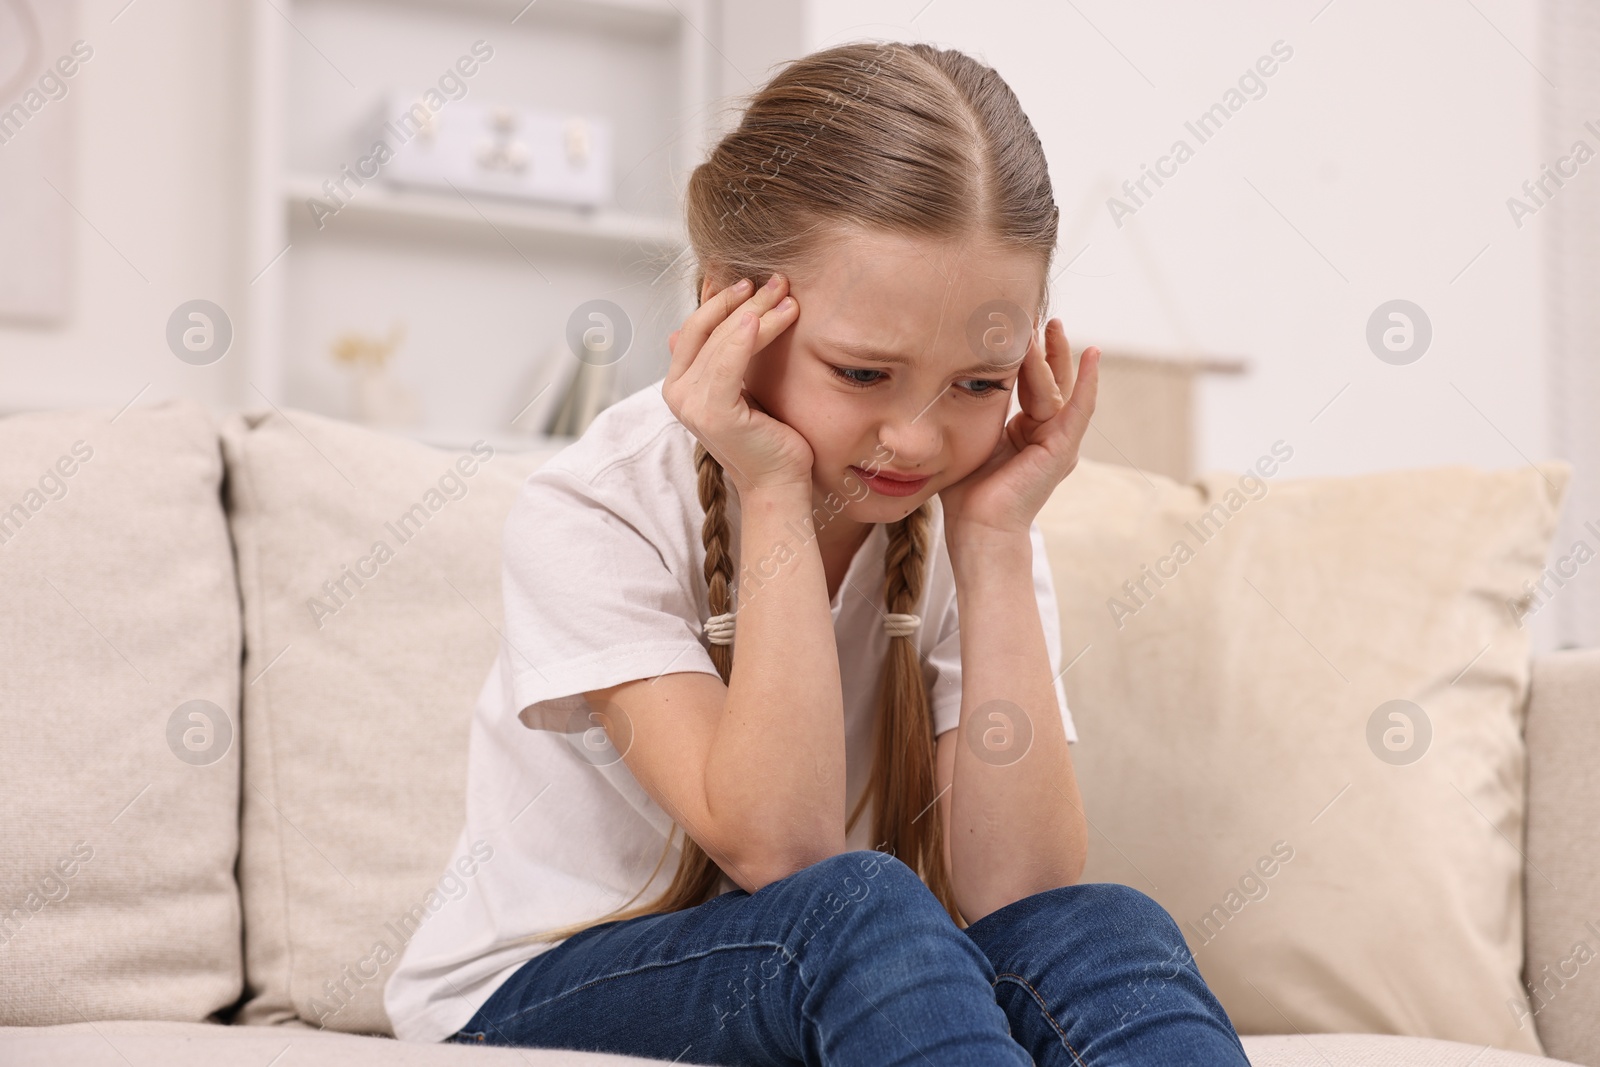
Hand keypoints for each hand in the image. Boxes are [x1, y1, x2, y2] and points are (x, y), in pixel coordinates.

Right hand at [663, 274, 810, 495]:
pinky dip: (746, 337)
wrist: (778, 484)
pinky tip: (764, 317)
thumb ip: (726, 355)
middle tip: (778, 281)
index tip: (751, 278)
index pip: (695, 327)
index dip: (720, 298)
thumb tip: (707, 315)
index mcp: (680, 384)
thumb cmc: (768, 438)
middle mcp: (677, 393)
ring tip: (787, 296)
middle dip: (743, 300)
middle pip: (707, 328)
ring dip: (756, 312)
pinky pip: (728, 363)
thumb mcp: (743, 386)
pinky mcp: (713, 413)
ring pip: (723, 340)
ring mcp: (691, 404)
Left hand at [938, 318, 1099, 545]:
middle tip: (1042, 315)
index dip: (1027, 357)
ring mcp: (1058, 442)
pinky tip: (1092, 353)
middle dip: (1047, 348)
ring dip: (1055, 355)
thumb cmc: (967, 495)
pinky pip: (1078, 408)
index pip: (1032, 386)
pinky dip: (1087, 382)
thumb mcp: (971, 439)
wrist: (978, 530)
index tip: (1019, 327)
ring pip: (1056, 389)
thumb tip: (954, 377)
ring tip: (1053, 324)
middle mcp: (1048, 436)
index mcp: (1028, 434)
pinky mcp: (1062, 449)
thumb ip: (975, 411)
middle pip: (1051, 382)